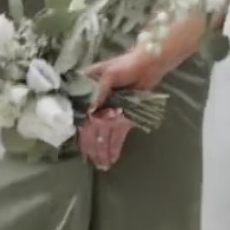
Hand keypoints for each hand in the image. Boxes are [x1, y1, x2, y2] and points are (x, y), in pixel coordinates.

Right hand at [79, 46, 170, 171]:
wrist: (149, 63)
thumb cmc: (127, 65)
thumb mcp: (109, 74)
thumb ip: (98, 91)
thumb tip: (90, 111)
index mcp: (86, 92)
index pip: (80, 116)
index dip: (81, 132)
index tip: (81, 147)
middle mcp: (95, 104)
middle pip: (92, 129)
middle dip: (93, 147)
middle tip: (93, 163)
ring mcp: (109, 111)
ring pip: (104, 134)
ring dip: (103, 150)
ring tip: (103, 166)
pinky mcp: (123, 116)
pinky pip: (118, 133)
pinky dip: (115, 145)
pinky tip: (112, 157)